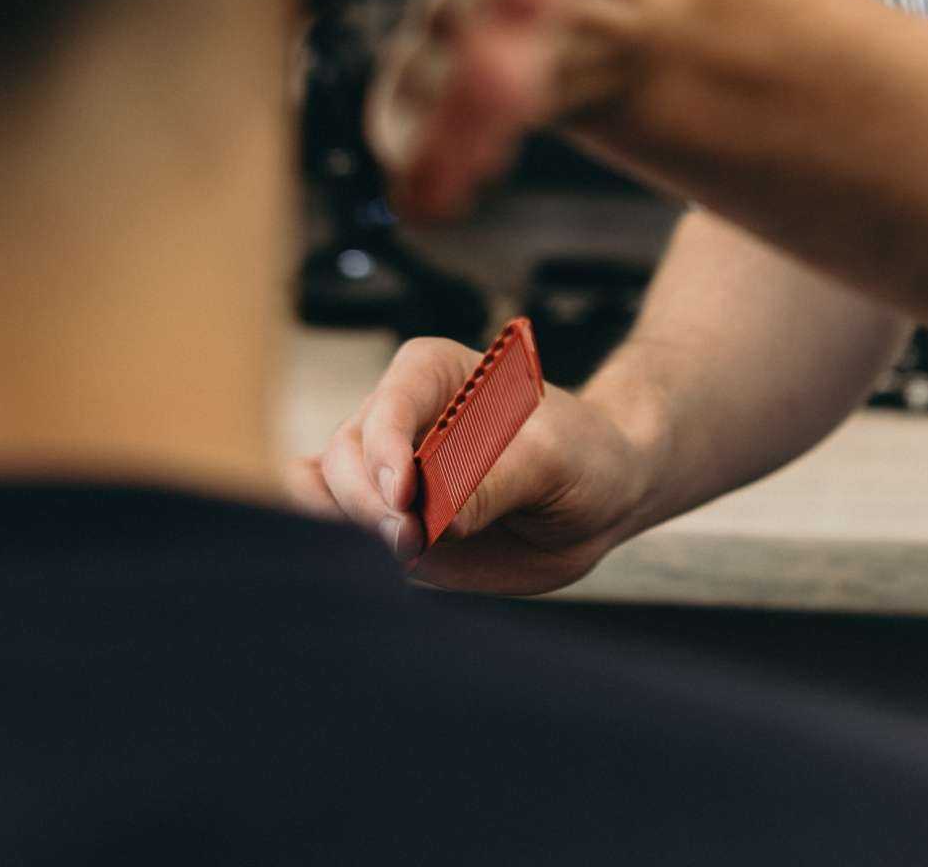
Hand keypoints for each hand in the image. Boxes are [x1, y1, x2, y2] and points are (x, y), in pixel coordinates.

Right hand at [287, 334, 652, 594]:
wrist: (597, 496)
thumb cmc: (581, 456)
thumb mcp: (553, 461)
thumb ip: (491, 485)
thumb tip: (429, 520)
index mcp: (434, 372)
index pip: (390, 404)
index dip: (386, 449)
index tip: (404, 497)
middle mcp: (399, 416)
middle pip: (347, 454)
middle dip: (369, 501)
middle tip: (411, 542)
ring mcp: (387, 470)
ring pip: (331, 493)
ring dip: (351, 528)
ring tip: (404, 550)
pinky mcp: (388, 519)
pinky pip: (335, 524)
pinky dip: (333, 542)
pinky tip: (356, 555)